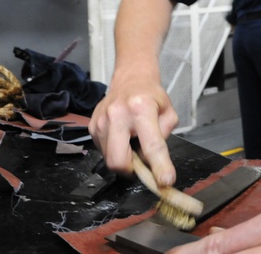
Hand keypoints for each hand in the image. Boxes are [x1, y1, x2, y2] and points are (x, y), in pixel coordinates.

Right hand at [89, 68, 178, 185]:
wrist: (130, 79)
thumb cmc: (152, 97)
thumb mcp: (169, 113)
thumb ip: (163, 138)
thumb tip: (152, 162)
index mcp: (141, 109)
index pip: (151, 145)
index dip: (159, 166)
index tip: (165, 182)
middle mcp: (117, 115)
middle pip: (118, 160)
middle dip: (130, 170)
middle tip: (140, 163)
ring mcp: (100, 120)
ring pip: (109, 159)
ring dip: (122, 158)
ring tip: (130, 142)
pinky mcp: (92, 125)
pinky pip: (103, 150)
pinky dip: (114, 150)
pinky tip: (121, 136)